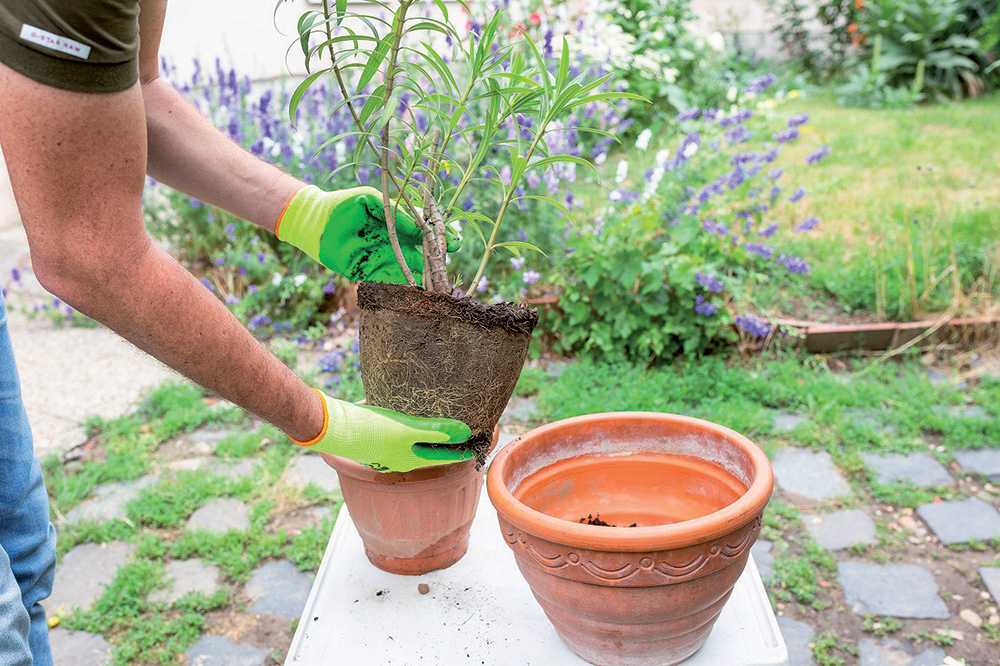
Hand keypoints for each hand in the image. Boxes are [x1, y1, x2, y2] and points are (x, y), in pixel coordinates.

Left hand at [276, 185, 457, 283]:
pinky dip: (399, 289)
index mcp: (400, 225)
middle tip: (448, 273)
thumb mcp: (373, 201)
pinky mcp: (369, 273)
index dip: (442, 240)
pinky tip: (411, 294)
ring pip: (408, 273)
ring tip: (434, 289)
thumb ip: (396, 213)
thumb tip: (419, 228)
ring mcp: (384, 259)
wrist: (318, 221)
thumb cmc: (346, 205)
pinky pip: (387, 283)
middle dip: (436, 266)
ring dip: (421, 281)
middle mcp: (396, 244)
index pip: (427, 234)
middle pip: (423, 257)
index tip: (455, 245)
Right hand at [292, 389, 473, 472]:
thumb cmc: (368, 430)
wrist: (330, 425)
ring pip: (417, 442)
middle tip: (469, 431)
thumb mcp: (405, 430)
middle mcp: (400, 458)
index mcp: (410, 459)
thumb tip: (464, 433)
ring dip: (433, 434)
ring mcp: (387, 448)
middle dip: (450, 442)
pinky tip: (416, 413)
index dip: (463, 449)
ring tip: (447, 422)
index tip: (480, 443)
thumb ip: (435, 431)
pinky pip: (402, 432)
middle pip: (433, 450)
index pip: (445, 456)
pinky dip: (415, 426)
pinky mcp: (376, 434)